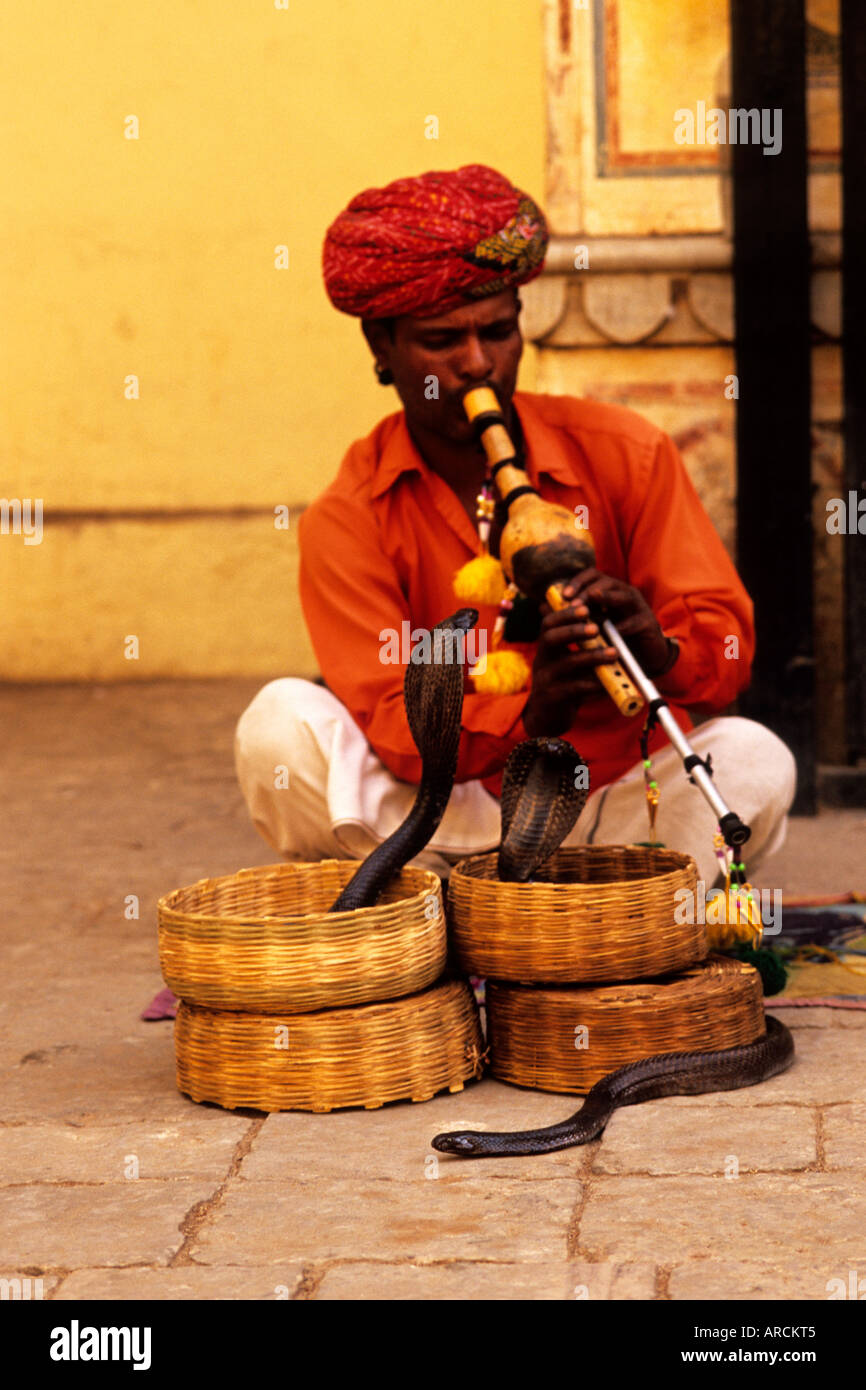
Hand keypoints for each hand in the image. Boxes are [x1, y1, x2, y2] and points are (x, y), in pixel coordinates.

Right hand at [521, 600, 617, 736]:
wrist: (548, 718)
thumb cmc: (564, 685)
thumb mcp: (567, 663)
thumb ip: (579, 647)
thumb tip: (606, 625)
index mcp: (546, 649)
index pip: (548, 624)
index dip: (565, 614)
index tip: (585, 609)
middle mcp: (541, 661)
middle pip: (550, 638)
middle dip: (574, 630)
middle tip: (596, 629)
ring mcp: (545, 680)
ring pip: (566, 663)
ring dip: (591, 656)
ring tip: (613, 653)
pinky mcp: (553, 698)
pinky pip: (574, 688)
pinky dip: (594, 683)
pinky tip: (608, 682)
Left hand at [559, 569, 671, 677]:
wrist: (643, 657)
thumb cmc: (613, 637)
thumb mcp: (590, 623)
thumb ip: (570, 614)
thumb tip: (541, 606)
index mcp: (609, 591)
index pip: (592, 576)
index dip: (577, 582)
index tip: (563, 595)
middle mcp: (624, 594)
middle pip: (606, 582)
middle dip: (588, 591)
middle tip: (572, 603)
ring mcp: (638, 607)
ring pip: (623, 596)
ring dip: (606, 599)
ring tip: (590, 605)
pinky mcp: (648, 623)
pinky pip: (635, 622)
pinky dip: (622, 627)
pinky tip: (610, 633)